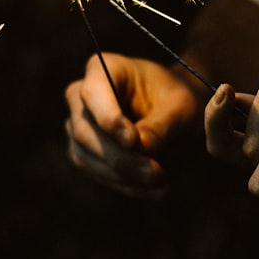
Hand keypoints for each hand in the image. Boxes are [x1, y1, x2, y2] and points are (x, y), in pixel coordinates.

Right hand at [65, 53, 202, 199]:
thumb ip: (160, 125)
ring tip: (161, 183)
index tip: (132, 141)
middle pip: (84, 130)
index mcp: (103, 68)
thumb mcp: (180, 107)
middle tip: (156, 172)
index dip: (109, 119)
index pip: (93, 93)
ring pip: (86, 158)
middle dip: (120, 157)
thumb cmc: (177, 100)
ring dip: (124, 176)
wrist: (176, 113)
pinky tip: (156, 191)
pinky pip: (98, 175)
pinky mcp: (84, 154)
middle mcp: (81, 96)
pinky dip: (127, 186)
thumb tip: (141, 148)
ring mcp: (77, 126)